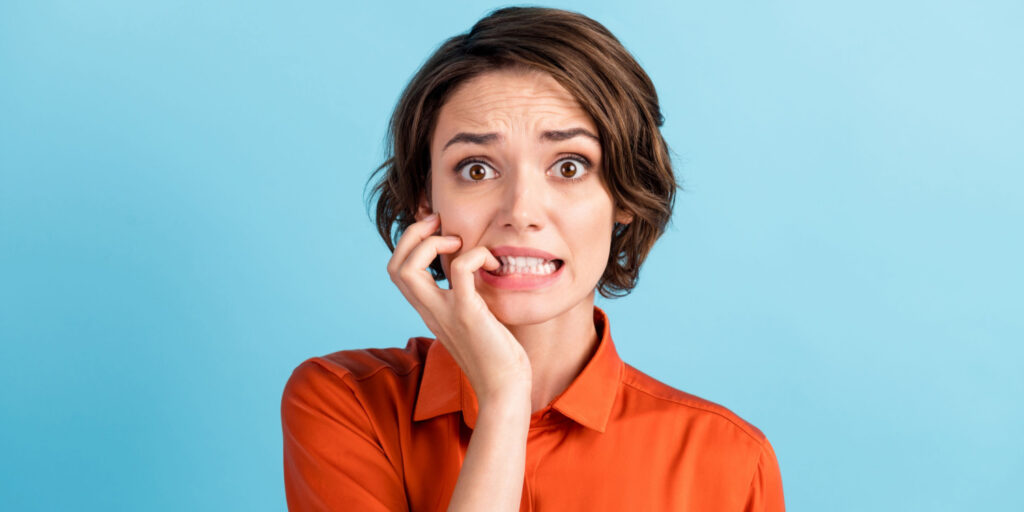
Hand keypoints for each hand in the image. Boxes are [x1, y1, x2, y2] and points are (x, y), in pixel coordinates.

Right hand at [387, 213, 531, 404]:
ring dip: (433, 242)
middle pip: (395, 266)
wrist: (504, 390)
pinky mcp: (468, 313)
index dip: (410, 244)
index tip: (437, 231)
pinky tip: (493, 263)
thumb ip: (466, 299)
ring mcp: (445, 312)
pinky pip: (460, 269)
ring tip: (460, 242)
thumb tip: (478, 274)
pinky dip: (475, 254)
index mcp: (429, 311)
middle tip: (441, 225)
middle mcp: (430, 311)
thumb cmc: (496, 357)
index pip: (397, 272)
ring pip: (410, 268)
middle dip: (413, 234)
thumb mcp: (473, 321)